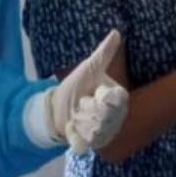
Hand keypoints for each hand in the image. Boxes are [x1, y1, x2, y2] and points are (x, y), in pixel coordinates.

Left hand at [47, 30, 129, 151]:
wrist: (56, 109)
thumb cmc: (74, 87)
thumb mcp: (89, 68)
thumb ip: (105, 53)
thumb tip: (116, 32)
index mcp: (120, 98)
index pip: (115, 101)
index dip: (99, 98)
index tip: (92, 93)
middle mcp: (118, 117)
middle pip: (105, 116)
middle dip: (87, 109)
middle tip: (82, 104)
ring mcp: (109, 132)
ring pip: (96, 128)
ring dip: (81, 120)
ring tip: (78, 115)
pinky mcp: (99, 144)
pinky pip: (89, 140)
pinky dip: (77, 133)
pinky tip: (75, 127)